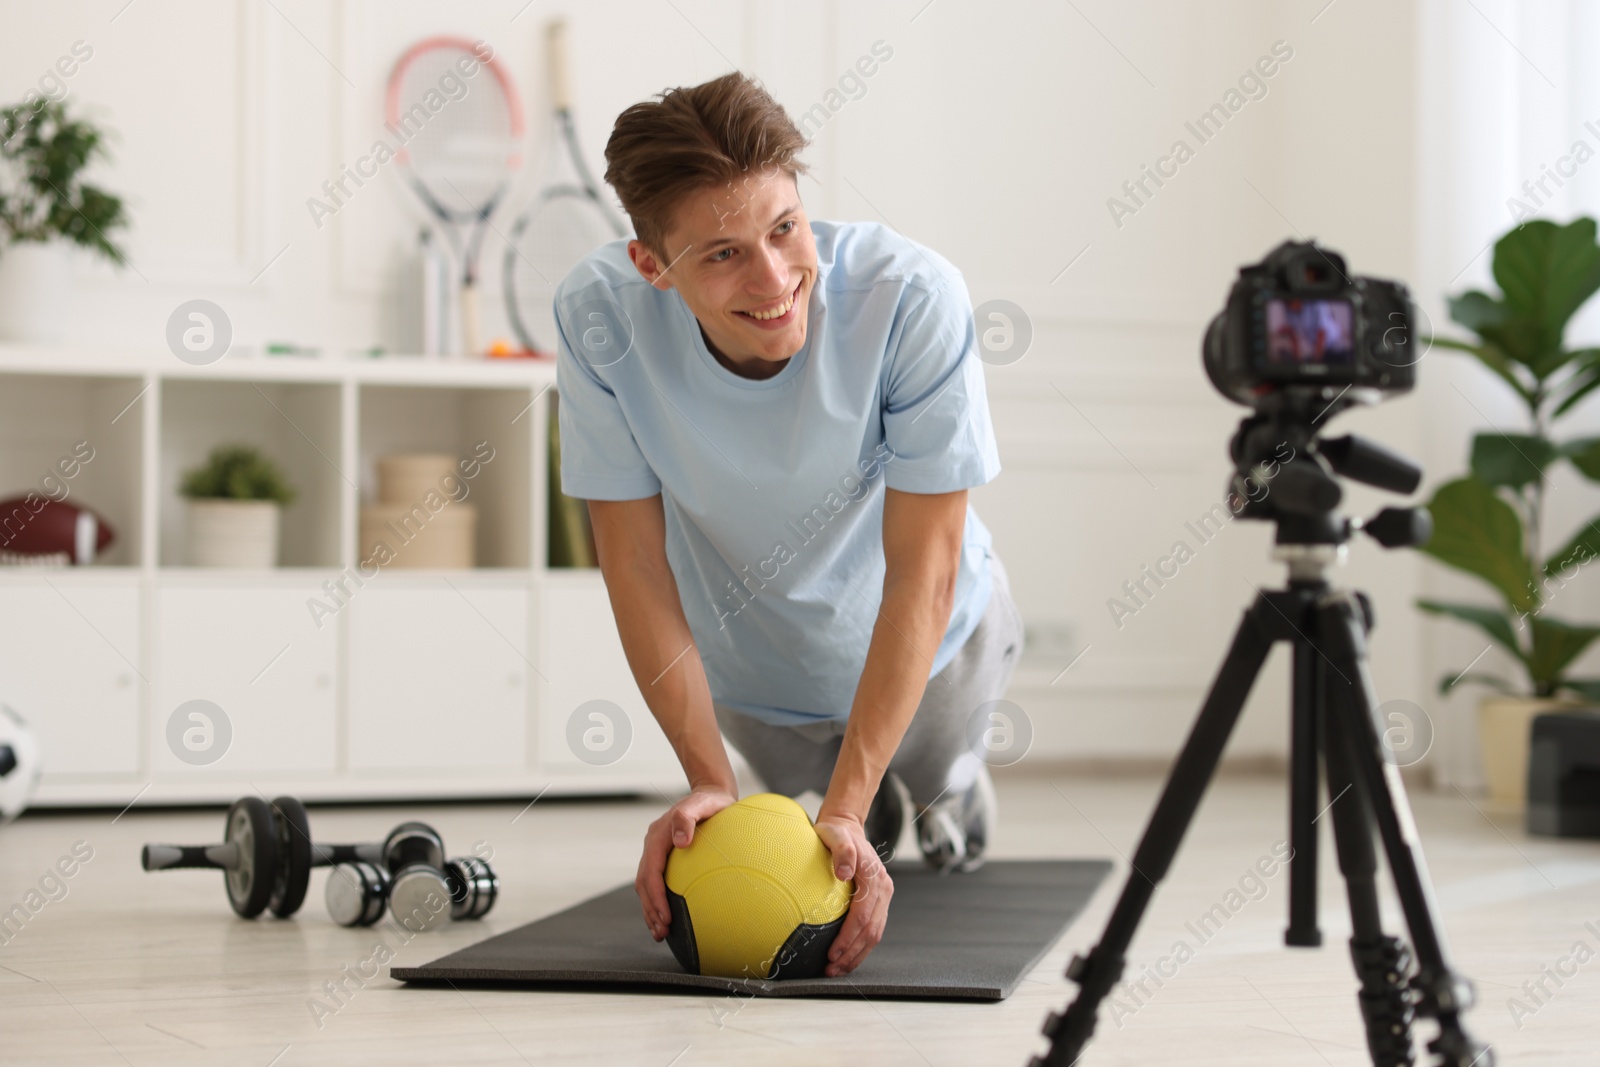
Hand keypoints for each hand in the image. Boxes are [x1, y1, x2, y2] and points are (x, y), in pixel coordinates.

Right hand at [636, 786, 736, 940]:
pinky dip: (657, 900)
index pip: (651, 872)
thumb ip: (688, 818)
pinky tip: (667, 916)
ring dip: (650, 909)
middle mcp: (653, 844)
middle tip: (662, 932)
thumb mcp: (703, 804)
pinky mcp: (664, 856)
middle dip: (651, 909)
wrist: (711, 794)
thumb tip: (681, 841)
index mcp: (658, 835)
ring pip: (646, 885)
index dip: (656, 897)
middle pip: (644, 883)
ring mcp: (656, 850)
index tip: (666, 917)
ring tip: (660, 932)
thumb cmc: (710, 801)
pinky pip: (655, 881)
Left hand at [812, 811, 893, 976]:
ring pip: (875, 934)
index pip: (862, 916)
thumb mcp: (834, 834)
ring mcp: (883, 896)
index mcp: (874, 877)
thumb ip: (841, 851)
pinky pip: (873, 928)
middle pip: (871, 931)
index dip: (848, 938)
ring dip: (857, 955)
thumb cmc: (836, 832)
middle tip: (831, 970)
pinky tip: (846, 955)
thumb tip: (844, 872)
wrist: (846, 826)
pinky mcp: (878, 901)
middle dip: (852, 954)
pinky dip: (861, 946)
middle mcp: (883, 889)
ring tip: (837, 969)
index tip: (832, 954)